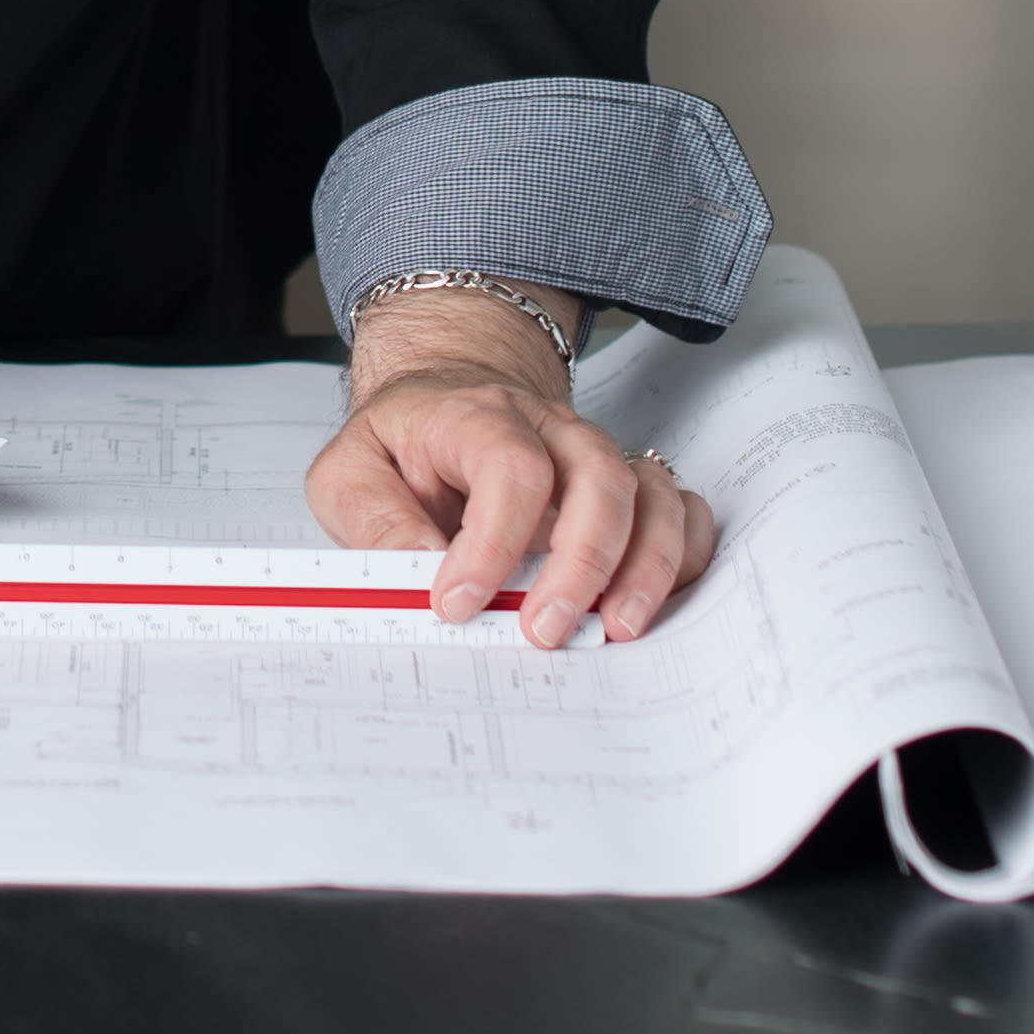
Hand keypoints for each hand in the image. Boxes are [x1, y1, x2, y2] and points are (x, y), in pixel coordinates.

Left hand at [303, 284, 712, 646]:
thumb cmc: (401, 446)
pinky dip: (683, 554)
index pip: (508, 467)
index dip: (491, 542)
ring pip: (648, 493)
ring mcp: (594, 453)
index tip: (458, 604)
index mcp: (477, 415)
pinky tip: (656, 600)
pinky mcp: (625, 484)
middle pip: (597, 477)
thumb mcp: (349, 472)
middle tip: (545, 631)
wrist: (443, 403)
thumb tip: (419, 569)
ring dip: (643, 566)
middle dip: (580, 562)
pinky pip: (679, 508)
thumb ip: (373, 519)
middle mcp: (550, 427)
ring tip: (615, 629)